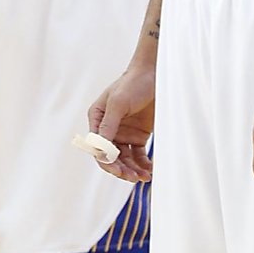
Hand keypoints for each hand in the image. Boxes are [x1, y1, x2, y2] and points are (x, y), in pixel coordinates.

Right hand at [89, 56, 156, 182]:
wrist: (155, 74)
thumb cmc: (133, 83)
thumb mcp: (118, 102)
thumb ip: (109, 125)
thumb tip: (101, 149)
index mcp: (97, 119)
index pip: (98, 147)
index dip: (106, 161)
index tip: (118, 171)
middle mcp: (109, 128)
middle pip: (111, 156)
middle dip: (121, 169)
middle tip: (133, 178)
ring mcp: (124, 133)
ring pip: (125, 159)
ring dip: (133, 169)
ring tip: (144, 177)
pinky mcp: (138, 135)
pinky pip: (139, 155)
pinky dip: (143, 164)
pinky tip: (150, 170)